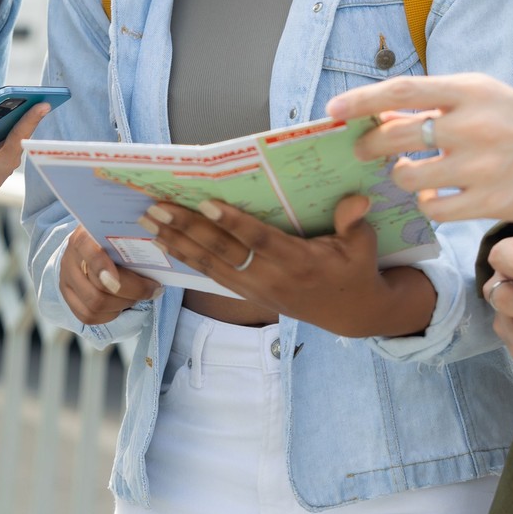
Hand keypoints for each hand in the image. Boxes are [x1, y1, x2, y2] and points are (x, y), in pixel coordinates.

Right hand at [58, 229, 161, 324]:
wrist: (89, 244)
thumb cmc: (111, 237)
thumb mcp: (119, 230)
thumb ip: (132, 238)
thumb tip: (160, 253)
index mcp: (83, 237)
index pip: (88, 251)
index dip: (102, 266)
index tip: (120, 280)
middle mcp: (70, 259)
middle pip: (98, 288)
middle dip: (132, 292)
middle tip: (153, 288)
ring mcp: (66, 281)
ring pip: (94, 306)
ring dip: (124, 304)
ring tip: (140, 295)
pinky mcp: (68, 299)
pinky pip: (89, 316)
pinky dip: (112, 314)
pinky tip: (124, 303)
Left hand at [140, 196, 433, 338]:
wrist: (351, 313)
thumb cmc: (356, 270)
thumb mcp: (363, 247)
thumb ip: (354, 223)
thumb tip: (357, 200)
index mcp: (299, 263)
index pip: (258, 241)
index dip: (232, 223)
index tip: (206, 202)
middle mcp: (271, 279)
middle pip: (223, 252)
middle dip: (187, 229)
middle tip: (157, 208)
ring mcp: (256, 289)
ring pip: (210, 265)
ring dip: (178, 243)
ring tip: (149, 222)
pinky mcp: (248, 293)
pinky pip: (211, 275)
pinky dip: (186, 258)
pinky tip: (165, 243)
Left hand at [329, 73, 512, 223]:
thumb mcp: (480, 96)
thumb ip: (434, 103)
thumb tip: (380, 114)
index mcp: (468, 91)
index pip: (401, 91)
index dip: (361, 100)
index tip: (332, 109)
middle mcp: (472, 126)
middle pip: (397, 137)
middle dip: (369, 145)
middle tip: (362, 149)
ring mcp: (480, 166)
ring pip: (409, 177)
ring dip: (399, 177)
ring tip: (408, 173)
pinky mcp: (488, 201)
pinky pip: (433, 208)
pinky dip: (425, 203)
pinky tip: (432, 196)